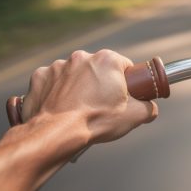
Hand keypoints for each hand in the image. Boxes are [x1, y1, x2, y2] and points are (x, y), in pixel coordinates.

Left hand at [21, 49, 157, 144]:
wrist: (56, 134)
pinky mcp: (40, 76)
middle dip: (101, 83)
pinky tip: (61, 108)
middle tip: (101, 105)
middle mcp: (82, 57)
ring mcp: (58, 66)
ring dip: (78, 87)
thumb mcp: (134, 117)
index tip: (123, 96)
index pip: (125, 66)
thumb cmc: (95, 122)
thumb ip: (149, 107)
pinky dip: (56, 92)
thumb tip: (150, 108)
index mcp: (108, 60)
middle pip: (98, 69)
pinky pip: (52, 82)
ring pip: (74, 75)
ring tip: (78, 109)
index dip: (126, 82)